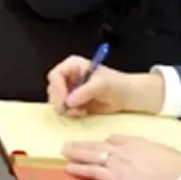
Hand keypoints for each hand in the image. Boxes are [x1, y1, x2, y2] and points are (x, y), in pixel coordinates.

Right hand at [44, 58, 164, 116]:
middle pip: (53, 89)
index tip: (65, 98)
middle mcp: (68, 77)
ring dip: (66, 109)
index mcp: (72, 66)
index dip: (57, 87)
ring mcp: (70, 90)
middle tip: (71, 109)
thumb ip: (84, 91)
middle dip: (60, 100)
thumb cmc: (116, 84)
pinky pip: (64, 110)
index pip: (55, 75)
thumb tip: (69, 101)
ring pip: (56, 101)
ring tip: (81, 111)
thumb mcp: (101, 84)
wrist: (128, 96)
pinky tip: (83, 113)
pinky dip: (71, 113)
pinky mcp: (73, 103)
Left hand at [61, 135, 180, 179]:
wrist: (178, 174)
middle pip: (97, 145)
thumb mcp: (160, 149)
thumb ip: (148, 150)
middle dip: (81, 145)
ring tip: (63, 152)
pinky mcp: (116, 178)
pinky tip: (69, 168)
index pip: (113, 139)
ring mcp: (117, 163)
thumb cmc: (175, 164)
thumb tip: (148, 154)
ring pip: (91, 156)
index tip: (98, 144)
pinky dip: (80, 169)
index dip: (103, 142)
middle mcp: (122, 150)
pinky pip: (93, 172)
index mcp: (135, 141)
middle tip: (68, 144)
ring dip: (75, 154)